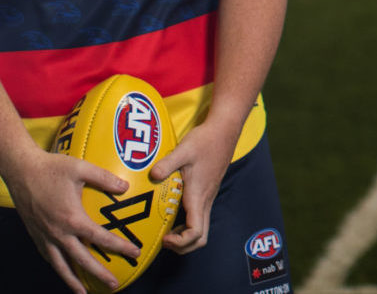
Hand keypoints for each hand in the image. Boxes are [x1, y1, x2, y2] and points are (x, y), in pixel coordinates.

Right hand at [0, 149, 140, 293]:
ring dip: (72, 281)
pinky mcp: (35, 234)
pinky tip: (63, 271)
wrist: (20, 169)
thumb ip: (104, 178)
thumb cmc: (51, 167)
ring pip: (60, 265)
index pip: (100, 238)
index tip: (134, 253)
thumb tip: (125, 187)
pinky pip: (48, 257)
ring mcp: (45, 236)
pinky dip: (57, 267)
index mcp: (72, 218)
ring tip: (83, 293)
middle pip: (82, 260)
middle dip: (99, 274)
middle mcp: (58, 232)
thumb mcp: (81, 168)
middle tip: (113, 284)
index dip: (119, 247)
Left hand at [150, 121, 240, 253]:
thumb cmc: (205, 141)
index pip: (196, 232)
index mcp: (198, 196)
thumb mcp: (183, 150)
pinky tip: (172, 215)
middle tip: (164, 240)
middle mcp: (205, 201)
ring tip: (166, 232)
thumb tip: (152, 175)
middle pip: (201, 238)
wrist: (223, 131)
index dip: (181, 242)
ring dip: (185, 237)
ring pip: (201, 229)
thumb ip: (167, 163)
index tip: (165, 237)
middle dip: (183, 246)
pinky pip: (199, 218)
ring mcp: (207, 198)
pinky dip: (186, 225)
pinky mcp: (206, 192)